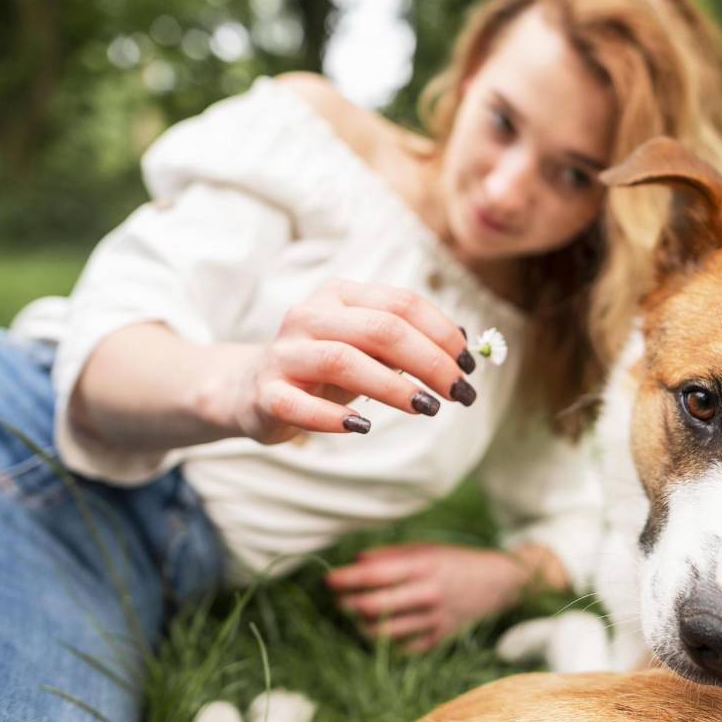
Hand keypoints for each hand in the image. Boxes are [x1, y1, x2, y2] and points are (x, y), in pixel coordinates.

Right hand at [224, 279, 476, 443]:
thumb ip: (410, 341)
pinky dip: (333, 417)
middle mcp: (310, 315)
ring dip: (392, 387)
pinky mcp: (266, 393)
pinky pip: (299, 404)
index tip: (469, 365)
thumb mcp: (368, 347)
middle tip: (460, 392)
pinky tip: (362, 427)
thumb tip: (467, 342)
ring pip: (343, 360)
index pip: (401, 303)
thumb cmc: (325, 366)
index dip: (442, 333)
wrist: (252, 388)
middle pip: (380, 329)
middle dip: (429, 361)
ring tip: (426, 408)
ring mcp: (285, 353)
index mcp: (340, 294)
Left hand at [325, 542, 528, 650]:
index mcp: (423, 566)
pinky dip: (386, 641)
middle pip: (374, 606)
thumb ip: (391, 554)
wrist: (497, 582)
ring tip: (355, 617)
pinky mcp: (438, 639)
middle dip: (347, 605)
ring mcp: (434, 619)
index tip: (328, 578)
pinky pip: (402, 647)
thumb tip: (356, 561)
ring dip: (361, 626)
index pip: (374, 575)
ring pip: (384, 632)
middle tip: (337, 600)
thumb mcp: (426, 548)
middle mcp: (427, 593)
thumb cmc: (455, 561)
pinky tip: (379, 631)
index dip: (346, 578)